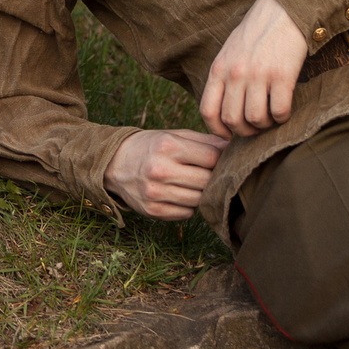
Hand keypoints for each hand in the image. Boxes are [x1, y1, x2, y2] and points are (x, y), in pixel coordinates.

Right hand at [106, 128, 227, 220]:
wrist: (114, 164)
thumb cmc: (150, 147)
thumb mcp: (174, 135)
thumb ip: (205, 141)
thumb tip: (234, 148)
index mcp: (168, 146)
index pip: (212, 157)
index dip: (221, 159)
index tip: (220, 160)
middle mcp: (160, 170)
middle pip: (207, 181)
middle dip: (212, 177)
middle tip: (207, 173)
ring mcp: (155, 193)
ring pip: (199, 200)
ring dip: (200, 193)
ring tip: (192, 183)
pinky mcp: (152, 211)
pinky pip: (187, 214)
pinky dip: (188, 206)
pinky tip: (179, 194)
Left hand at [200, 0, 305, 138]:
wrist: (283, 11)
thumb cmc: (257, 34)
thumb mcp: (229, 53)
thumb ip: (223, 78)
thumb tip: (224, 111)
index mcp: (218, 69)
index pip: (208, 111)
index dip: (218, 130)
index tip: (229, 135)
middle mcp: (235, 73)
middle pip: (232, 120)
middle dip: (244, 131)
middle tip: (255, 127)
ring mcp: (258, 74)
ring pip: (255, 119)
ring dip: (264, 125)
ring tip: (270, 118)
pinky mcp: (282, 75)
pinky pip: (279, 110)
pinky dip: (282, 117)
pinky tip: (284, 111)